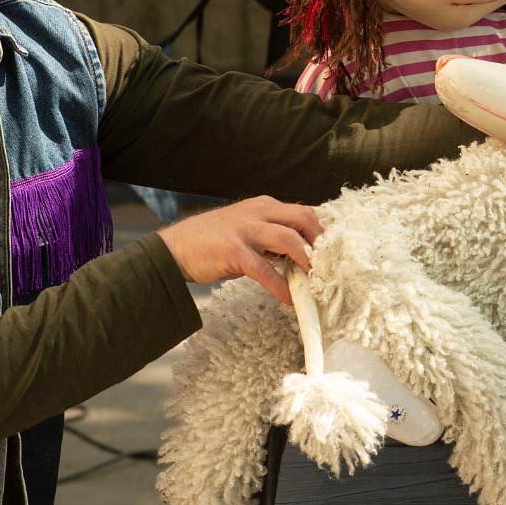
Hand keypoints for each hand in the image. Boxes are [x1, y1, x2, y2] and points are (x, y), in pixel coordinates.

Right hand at [156, 196, 321, 305]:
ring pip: (288, 239)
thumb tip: (299, 258)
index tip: (330, 255)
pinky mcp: (234, 250)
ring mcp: (245, 229)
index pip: (303, 212)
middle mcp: (257, 211)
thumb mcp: (246, 230)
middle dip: (320, 243)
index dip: (320, 233)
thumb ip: (271, 239)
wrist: (175, 249)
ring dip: (306, 262)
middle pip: (303, 218)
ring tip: (314, 282)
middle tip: (327, 267)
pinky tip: (288, 299)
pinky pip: (265, 270)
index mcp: (264, 205)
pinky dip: (280, 286)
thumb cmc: (212, 242)